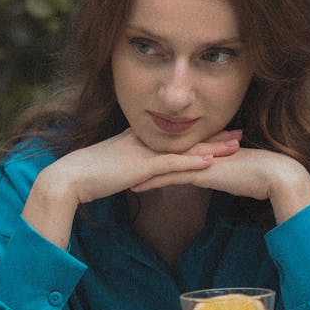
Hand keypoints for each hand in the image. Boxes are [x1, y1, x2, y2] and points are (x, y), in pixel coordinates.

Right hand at [22, 128, 241, 246]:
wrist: (69, 178)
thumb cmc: (86, 177)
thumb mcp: (113, 170)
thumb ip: (129, 171)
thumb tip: (140, 178)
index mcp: (139, 141)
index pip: (176, 135)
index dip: (199, 134)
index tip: (220, 131)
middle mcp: (145, 142)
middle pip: (186, 137)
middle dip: (214, 135)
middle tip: (240, 132)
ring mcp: (144, 153)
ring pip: (185, 148)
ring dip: (212, 146)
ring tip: (236, 144)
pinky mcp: (142, 166)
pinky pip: (173, 163)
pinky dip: (193, 163)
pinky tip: (211, 162)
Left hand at [130, 145, 309, 224]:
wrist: (274, 175)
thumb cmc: (258, 176)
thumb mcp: (233, 172)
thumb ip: (219, 171)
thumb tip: (210, 175)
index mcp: (204, 146)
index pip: (173, 147)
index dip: (152, 149)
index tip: (133, 152)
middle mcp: (198, 149)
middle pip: (162, 151)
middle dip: (138, 156)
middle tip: (116, 160)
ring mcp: (198, 159)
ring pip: (162, 163)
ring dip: (139, 170)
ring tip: (118, 174)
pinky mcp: (201, 172)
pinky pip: (171, 176)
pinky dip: (151, 181)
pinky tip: (135, 187)